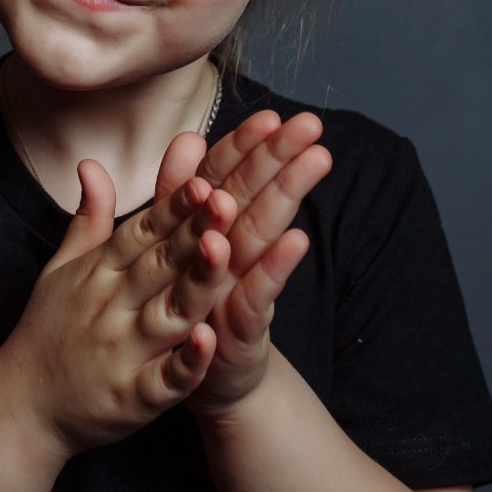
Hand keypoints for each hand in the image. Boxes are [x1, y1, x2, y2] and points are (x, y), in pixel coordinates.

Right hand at [0, 160, 238, 459]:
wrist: (19, 407)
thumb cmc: (47, 332)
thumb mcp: (61, 269)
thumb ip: (88, 219)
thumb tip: (91, 163)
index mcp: (98, 274)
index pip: (141, 233)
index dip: (173, 208)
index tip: (204, 180)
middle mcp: (110, 309)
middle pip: (159, 266)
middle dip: (194, 233)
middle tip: (227, 200)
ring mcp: (121, 355)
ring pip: (168, 315)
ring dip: (196, 285)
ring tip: (225, 252)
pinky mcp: (132, 399)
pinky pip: (163, 379)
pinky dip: (186, 362)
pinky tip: (208, 339)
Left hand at [150, 109, 331, 418]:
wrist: (207, 378)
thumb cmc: (194, 302)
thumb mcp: (178, 244)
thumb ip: (177, 191)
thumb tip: (187, 136)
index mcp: (209, 227)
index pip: (227, 175)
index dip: (245, 144)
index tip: (270, 113)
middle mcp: (231, 251)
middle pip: (254, 195)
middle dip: (281, 157)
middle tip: (313, 125)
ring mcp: (240, 285)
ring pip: (263, 233)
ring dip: (288, 197)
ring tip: (314, 162)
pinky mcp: (246, 326)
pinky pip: (259, 294)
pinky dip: (275, 267)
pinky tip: (297, 241)